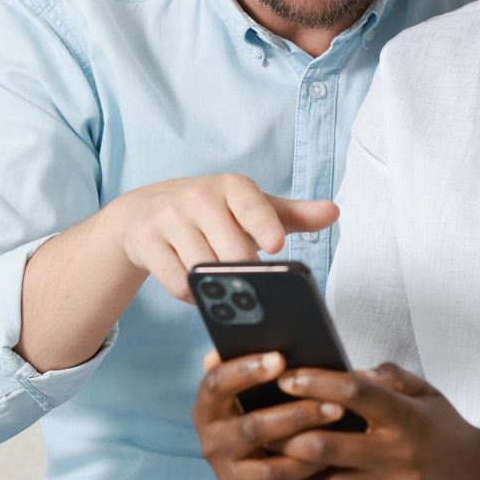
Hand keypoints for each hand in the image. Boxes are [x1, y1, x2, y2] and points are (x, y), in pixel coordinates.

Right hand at [107, 174, 338, 300]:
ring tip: (221, 284)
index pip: (252, 206)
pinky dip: (190, 293)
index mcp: (232, 186)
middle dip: (243, 272)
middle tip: (249, 283)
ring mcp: (169, 216)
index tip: (275, 246)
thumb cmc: (212, 212)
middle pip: (231, 250)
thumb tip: (335, 212)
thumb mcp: (250, 208)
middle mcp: (199, 196)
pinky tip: (196, 287)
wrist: (144, 211)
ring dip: (216, 286)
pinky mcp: (146, 239)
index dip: (264, 226)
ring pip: (203, 268)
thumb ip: (294, 215)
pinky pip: (177, 281)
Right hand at [193, 349, 343, 479]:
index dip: (246, 370)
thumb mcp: (252, 385)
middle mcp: (211, 443)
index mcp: (207, 407)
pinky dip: (313, 479)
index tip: (281, 358)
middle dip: (296, 415)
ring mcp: (229, 475)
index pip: (216, 384)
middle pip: (252, 429)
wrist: (251, 457)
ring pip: (272, 469)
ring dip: (310, 452)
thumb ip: (257, 363)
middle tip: (334, 404)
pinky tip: (339, 462)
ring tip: (342, 438)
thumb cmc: (258, 405)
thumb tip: (269, 339)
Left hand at [278, 363, 479, 479]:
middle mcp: (400, 454)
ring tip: (328, 461)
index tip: (286, 380)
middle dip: (293, 438)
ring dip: (323, 472)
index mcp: (406, 416)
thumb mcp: (427, 394)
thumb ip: (390, 378)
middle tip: (276, 430)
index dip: (315, 383)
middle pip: (326, 445)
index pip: (353, 392)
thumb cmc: (448, 431)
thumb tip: (351, 374)